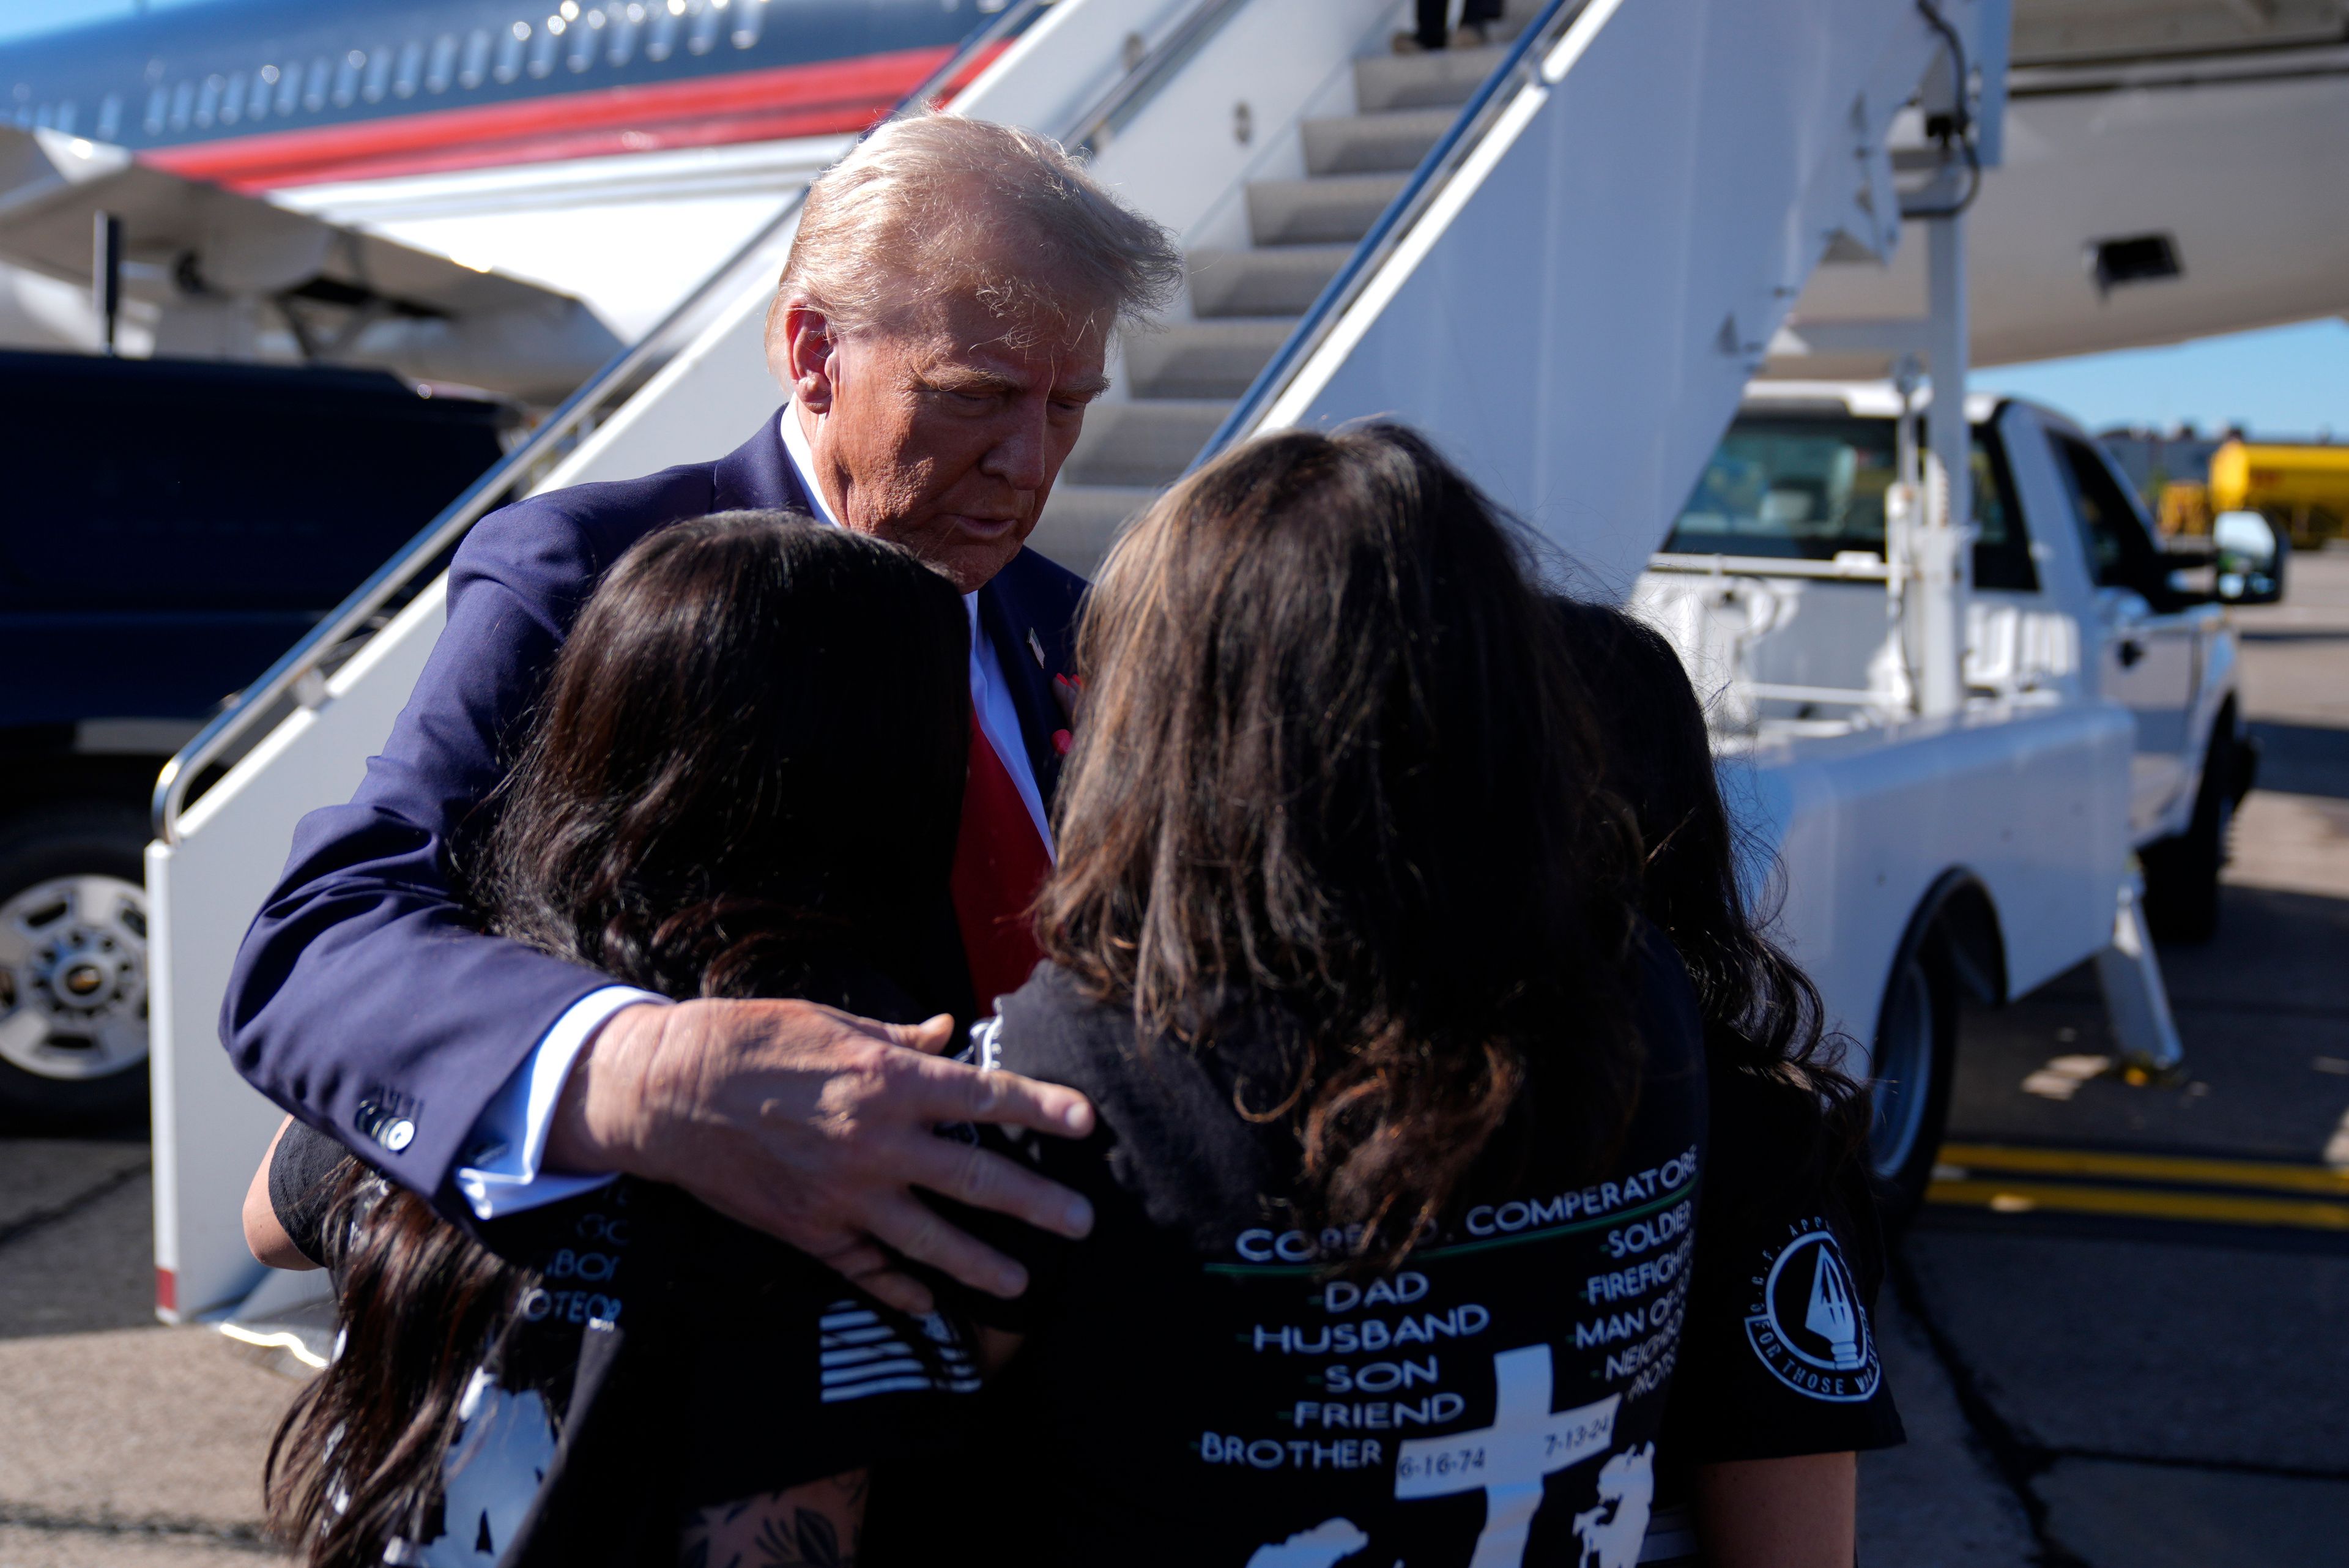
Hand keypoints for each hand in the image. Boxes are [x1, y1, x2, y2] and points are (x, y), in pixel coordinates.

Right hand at [548, 999, 1096, 1314]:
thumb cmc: (749, 1041)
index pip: (984, 1096)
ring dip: (981, 1264)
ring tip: (1023, 1281)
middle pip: (975, 1180)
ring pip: (930, 1240)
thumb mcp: (830, 1022)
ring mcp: (843, 1196)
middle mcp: (875, 1144)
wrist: (664, 1094)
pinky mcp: (809, 1231)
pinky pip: (866, 1268)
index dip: (1041, 1108)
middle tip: (1083, 1221)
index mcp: (886, 1081)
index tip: (1087, 1123)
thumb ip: (896, 1038)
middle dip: (1036, 1204)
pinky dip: (898, 1287)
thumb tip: (947, 1033)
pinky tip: (927, 1302)